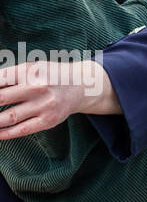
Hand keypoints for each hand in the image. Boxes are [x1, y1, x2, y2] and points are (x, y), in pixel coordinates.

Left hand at [0, 60, 120, 138]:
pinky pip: (20, 129)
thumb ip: (9, 77)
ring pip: (7, 117)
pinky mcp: (48, 120)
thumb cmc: (49, 76)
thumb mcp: (32, 69)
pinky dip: (3, 133)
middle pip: (0, 99)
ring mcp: (43, 105)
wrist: (83, 86)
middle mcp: (37, 87)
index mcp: (30, 71)